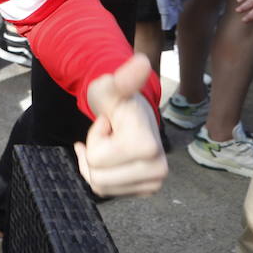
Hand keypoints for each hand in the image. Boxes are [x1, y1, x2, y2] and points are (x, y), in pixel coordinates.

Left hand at [76, 53, 167, 197]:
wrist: (132, 113)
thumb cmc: (117, 99)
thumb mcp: (113, 87)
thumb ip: (124, 78)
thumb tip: (141, 62)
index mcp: (148, 146)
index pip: (95, 158)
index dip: (95, 136)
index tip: (109, 122)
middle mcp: (158, 169)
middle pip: (96, 177)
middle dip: (93, 153)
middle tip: (109, 134)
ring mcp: (155, 182)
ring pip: (100, 186)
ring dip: (95, 164)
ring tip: (109, 143)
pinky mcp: (147, 190)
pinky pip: (107, 191)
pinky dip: (101, 174)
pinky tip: (110, 156)